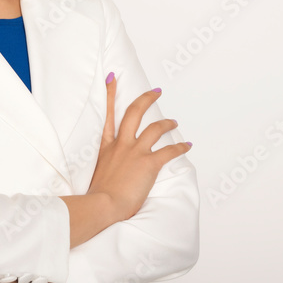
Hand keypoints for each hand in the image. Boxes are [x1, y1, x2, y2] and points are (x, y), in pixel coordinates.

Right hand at [87, 75, 191, 221]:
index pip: (108, 114)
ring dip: (167, 123)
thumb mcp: (95, 174)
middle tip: (155, 92)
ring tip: (174, 122)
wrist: (102, 204)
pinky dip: (180, 148)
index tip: (112, 78)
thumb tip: (112, 174)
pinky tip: (187, 146)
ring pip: (155, 128)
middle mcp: (121, 144)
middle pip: (134, 112)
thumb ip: (105, 167)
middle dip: (146, 99)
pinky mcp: (148, 163)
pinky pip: (169, 151)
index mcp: (106, 146)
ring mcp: (135, 152)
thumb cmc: (98, 196)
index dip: (111, 94)